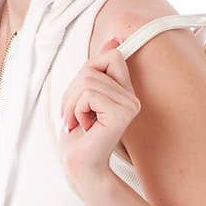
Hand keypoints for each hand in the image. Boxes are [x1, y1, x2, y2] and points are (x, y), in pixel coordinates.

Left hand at [59, 36, 140, 189]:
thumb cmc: (79, 134)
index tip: (81, 99)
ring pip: (88, 80)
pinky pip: (89, 94)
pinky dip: (77, 109)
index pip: (111, 55)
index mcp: (127, 91)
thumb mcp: (84, 95)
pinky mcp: (122, 115)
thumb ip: (98, 70)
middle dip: (73, 90)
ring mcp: (130, 106)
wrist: (80, 165)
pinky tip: (84, 126)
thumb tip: (113, 40)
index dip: (88, 70)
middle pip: (93, 67)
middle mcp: (133, 98)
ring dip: (73, 102)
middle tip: (74, 115)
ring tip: (79, 122)